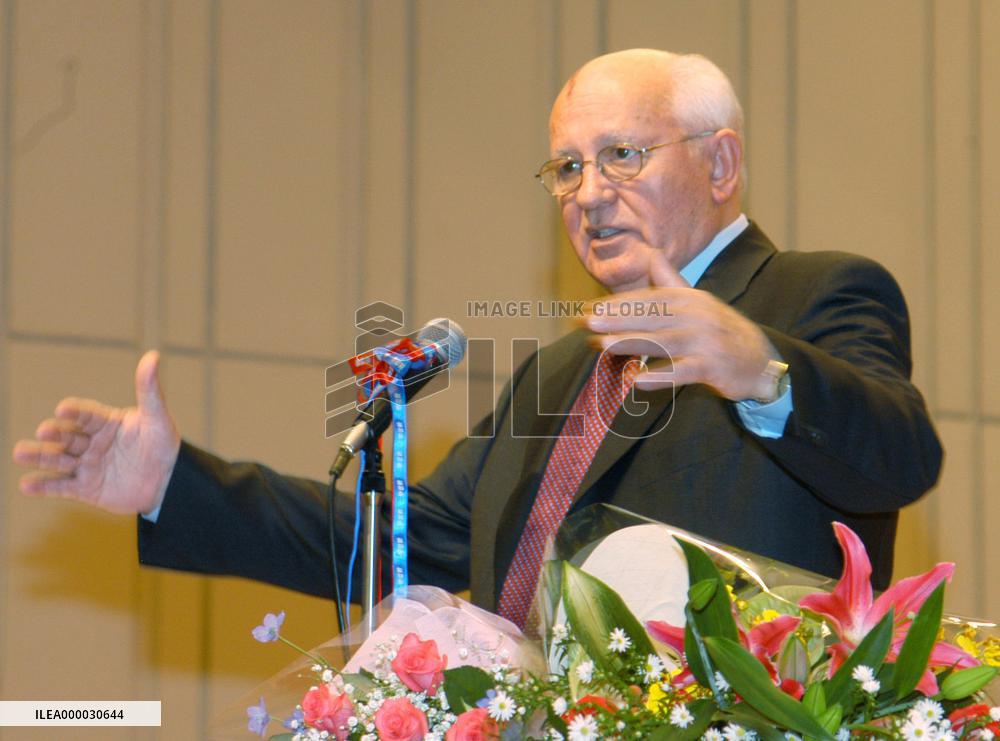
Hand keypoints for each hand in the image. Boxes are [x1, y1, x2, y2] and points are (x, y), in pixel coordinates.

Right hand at [11, 350, 181, 514]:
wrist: (170, 483)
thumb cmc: (164, 446)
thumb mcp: (158, 419)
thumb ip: (150, 391)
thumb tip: (153, 356)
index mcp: (106, 422)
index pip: (87, 415)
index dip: (75, 412)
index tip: (63, 409)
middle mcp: (92, 442)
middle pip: (68, 436)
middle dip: (54, 433)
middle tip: (43, 430)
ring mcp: (87, 465)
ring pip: (58, 460)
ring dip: (39, 456)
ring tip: (19, 453)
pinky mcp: (85, 488)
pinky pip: (61, 487)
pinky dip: (43, 486)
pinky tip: (26, 484)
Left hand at [584, 249, 778, 400]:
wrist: (760, 358)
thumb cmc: (718, 329)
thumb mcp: (696, 301)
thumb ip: (669, 280)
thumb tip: (650, 253)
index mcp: (688, 298)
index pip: (648, 300)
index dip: (618, 305)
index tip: (590, 309)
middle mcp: (697, 315)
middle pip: (651, 318)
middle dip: (617, 320)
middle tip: (587, 323)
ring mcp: (705, 341)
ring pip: (662, 342)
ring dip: (631, 343)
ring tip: (603, 346)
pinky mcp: (712, 366)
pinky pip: (682, 372)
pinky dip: (659, 377)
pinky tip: (636, 381)